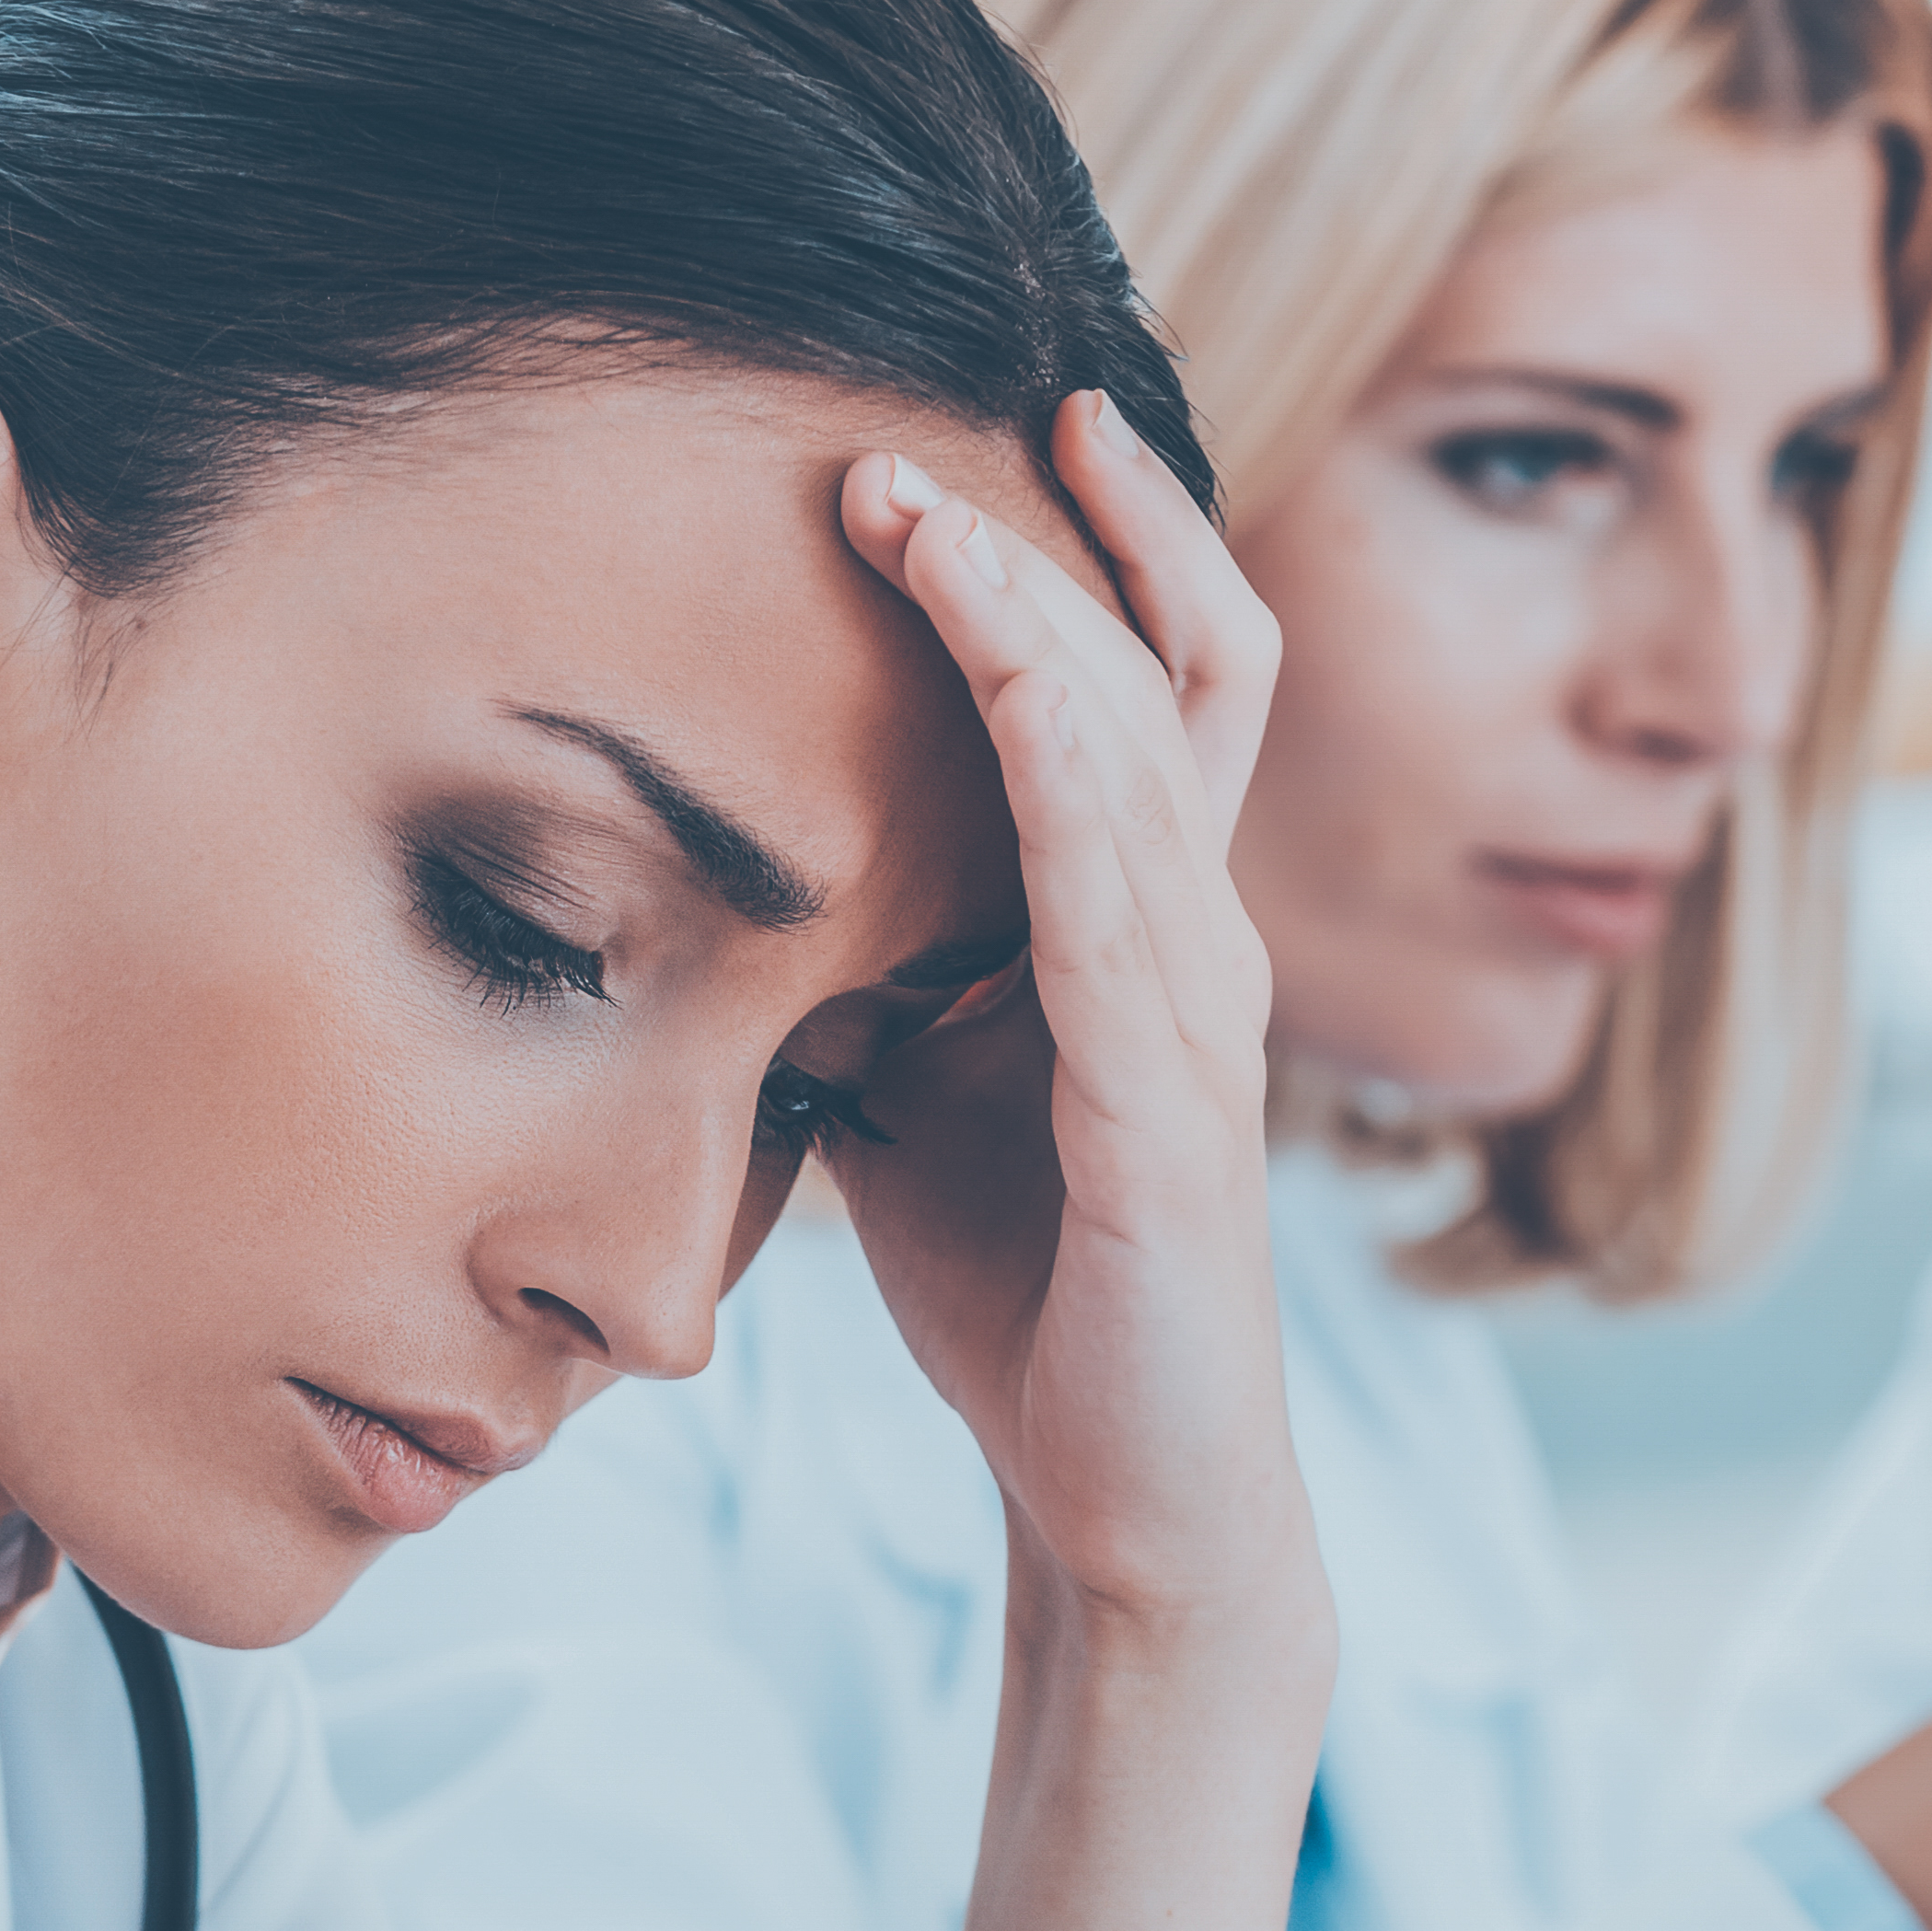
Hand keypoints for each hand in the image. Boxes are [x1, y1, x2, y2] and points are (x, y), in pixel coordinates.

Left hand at [820, 400, 1317, 1670]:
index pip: (1156, 686)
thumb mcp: (913, 1083)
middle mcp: (1200, 943)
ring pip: (1135, 758)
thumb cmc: (1029, 1291)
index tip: (999, 430)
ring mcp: (1200, 1020)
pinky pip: (1120, 905)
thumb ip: (870, 960)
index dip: (1099, 550)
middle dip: (1047, 541)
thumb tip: (731, 855)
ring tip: (921, 511)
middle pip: (1160, 675)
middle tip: (909, 436)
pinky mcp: (1174, 1114)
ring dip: (1027, 622)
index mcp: (1145, 928)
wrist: (1125, 1500)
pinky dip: (1060, 776)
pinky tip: (1000, 681)